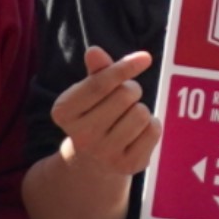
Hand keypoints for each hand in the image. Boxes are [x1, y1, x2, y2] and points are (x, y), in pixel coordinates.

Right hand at [48, 49, 164, 187]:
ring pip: (141, 113)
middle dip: (131, 89)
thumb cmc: (93, 114)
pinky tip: (136, 133)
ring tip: (127, 117)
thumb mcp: (89, 92)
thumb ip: (96, 71)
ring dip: (140, 109)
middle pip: (126, 95)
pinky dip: (151, 126)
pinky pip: (153, 130)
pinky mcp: (127, 166)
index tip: (145, 57)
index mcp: (64, 112)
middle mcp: (81, 136)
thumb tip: (94, 52)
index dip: (124, 68)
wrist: (91, 162)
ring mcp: (104, 154)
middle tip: (124, 98)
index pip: (99, 84)